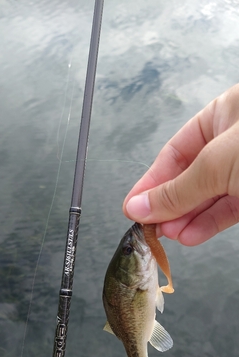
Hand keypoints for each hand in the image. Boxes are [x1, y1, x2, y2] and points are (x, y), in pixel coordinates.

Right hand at [123, 84, 238, 245]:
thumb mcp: (217, 163)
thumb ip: (177, 189)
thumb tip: (139, 205)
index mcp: (223, 115)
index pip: (175, 151)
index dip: (152, 180)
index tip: (134, 204)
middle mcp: (233, 142)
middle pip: (189, 176)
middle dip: (168, 204)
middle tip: (149, 224)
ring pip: (208, 196)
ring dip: (185, 218)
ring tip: (166, 234)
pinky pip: (227, 210)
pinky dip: (207, 224)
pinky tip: (189, 235)